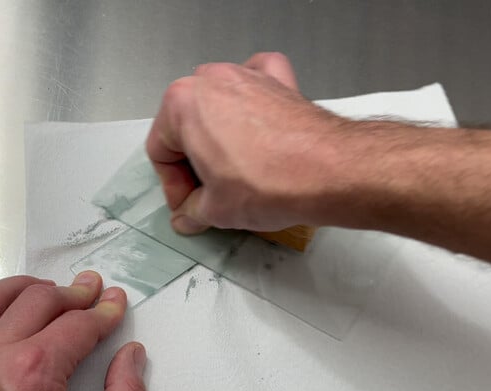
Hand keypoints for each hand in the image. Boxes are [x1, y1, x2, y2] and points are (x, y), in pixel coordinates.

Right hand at [146, 52, 351, 233]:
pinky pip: (255, 84)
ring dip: (219, 138)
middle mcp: (212, 81)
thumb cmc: (273, 180)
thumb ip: (192, 211)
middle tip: (208, 194)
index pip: (161, 152)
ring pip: (217, 106)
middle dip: (194, 162)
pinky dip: (251, 101)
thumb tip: (188, 214)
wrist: (330, 171)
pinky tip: (254, 126)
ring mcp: (247, 76)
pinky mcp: (279, 81)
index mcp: (182, 104)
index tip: (188, 205)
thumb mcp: (216, 209)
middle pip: (186, 127)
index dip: (172, 187)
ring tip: (234, 172)